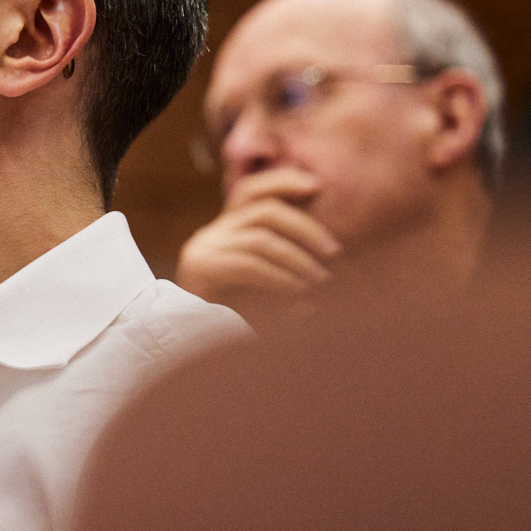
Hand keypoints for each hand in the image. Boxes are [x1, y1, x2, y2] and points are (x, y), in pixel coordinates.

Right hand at [176, 168, 341, 320]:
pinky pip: (250, 264)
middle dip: (306, 227)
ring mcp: (203, 250)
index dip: (283, 181)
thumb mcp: (270, 285)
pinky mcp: (201, 270)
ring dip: (298, 258)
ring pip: (260, 237)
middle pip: (263, 209)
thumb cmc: (241, 321)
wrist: (195, 349)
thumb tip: (328, 245)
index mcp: (224, 232)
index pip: (251, 190)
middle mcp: (209, 235)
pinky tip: (301, 294)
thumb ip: (289, 264)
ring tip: (321, 280)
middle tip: (334, 251)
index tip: (319, 186)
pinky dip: (281, 278)